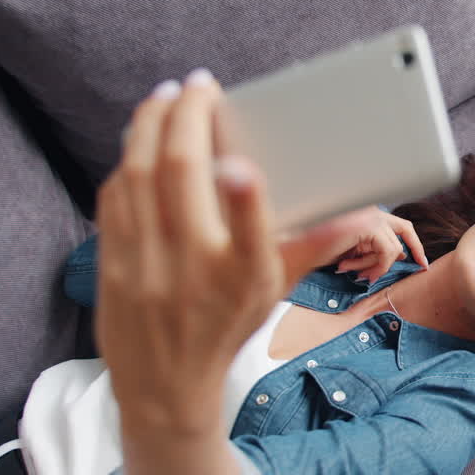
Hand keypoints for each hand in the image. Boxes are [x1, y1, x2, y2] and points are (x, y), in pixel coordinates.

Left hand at [96, 70, 287, 431]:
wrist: (163, 388)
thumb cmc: (226, 328)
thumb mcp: (275, 290)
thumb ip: (315, 245)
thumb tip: (363, 214)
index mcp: (242, 280)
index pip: (249, 239)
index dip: (246, 197)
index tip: (241, 163)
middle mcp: (191, 271)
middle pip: (181, 178)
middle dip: (187, 119)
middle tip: (199, 86)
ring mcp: (144, 266)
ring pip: (139, 176)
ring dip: (150, 126)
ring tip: (168, 98)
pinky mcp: (110, 264)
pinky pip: (115, 197)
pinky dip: (128, 159)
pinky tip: (142, 140)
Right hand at [328, 208, 428, 283]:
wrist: (298, 250)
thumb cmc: (320, 250)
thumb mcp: (354, 250)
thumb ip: (376, 248)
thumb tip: (402, 253)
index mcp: (366, 210)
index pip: (399, 223)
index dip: (413, 242)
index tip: (422, 261)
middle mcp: (370, 208)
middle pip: (405, 229)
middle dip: (415, 249)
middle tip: (423, 266)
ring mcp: (369, 214)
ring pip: (393, 247)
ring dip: (377, 266)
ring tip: (356, 273)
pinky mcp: (368, 225)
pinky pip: (388, 252)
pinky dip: (377, 266)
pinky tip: (356, 271)